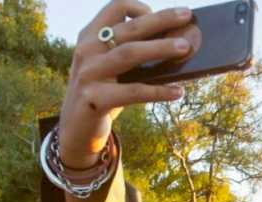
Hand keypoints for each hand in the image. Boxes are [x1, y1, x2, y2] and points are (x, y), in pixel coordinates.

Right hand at [57, 0, 200, 167]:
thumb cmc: (103, 93)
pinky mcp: (94, 100)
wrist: (75, 130)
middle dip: (161, 20)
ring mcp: (89, 74)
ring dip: (160, 48)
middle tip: (186, 16)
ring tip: (186, 47)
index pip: (114, 7)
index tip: (161, 15)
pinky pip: (132, 92)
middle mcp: (86, 50)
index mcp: (90, 37)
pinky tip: (178, 91)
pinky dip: (158, 91)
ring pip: (129, 53)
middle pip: (129, 28)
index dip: (139, 7)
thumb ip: (133, 53)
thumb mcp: (112, 68)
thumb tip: (179, 43)